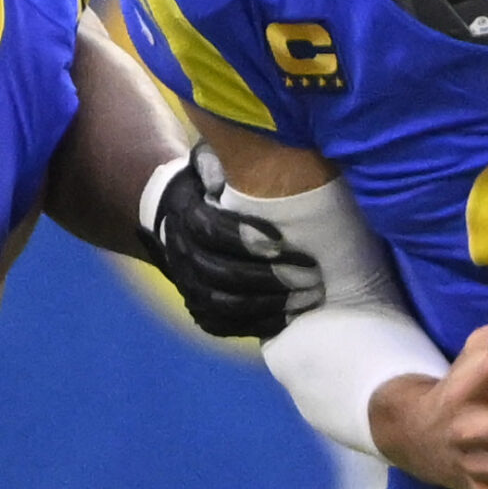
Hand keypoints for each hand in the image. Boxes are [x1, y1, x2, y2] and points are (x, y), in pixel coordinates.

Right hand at [141, 144, 323, 340]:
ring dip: (268, 305)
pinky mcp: (197, 307)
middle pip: (222, 274)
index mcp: (186, 217)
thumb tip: (235, 168)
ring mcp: (187, 285)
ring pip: (223, 304)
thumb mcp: (210, 162)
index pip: (214, 232)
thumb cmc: (209, 184)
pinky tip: (288, 318)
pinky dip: (255, 326)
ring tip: (308, 298)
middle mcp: (181, 255)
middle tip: (313, 276)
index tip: (285, 241)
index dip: (248, 238)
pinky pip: (223, 325)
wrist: (174, 215)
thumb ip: (223, 162)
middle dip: (270, 278)